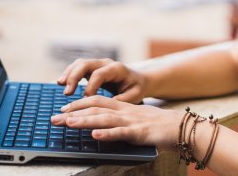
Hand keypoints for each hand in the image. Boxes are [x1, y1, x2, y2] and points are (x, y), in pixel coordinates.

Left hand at [50, 96, 182, 147]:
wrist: (182, 127)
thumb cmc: (160, 127)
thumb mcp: (136, 120)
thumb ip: (120, 121)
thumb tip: (103, 126)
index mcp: (124, 107)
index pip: (97, 101)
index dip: (78, 104)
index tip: (62, 111)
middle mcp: (125, 112)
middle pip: (95, 108)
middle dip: (73, 112)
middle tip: (54, 119)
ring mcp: (132, 122)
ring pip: (104, 118)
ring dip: (84, 120)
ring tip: (68, 123)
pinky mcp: (140, 133)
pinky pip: (121, 133)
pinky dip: (108, 134)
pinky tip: (96, 136)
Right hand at [57, 58, 146, 102]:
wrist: (139, 80)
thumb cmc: (136, 89)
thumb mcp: (134, 96)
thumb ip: (120, 100)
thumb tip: (105, 107)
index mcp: (117, 69)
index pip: (99, 74)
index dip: (90, 86)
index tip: (86, 100)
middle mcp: (106, 63)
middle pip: (86, 64)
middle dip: (74, 77)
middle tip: (67, 92)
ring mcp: (98, 64)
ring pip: (80, 63)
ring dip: (69, 73)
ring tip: (60, 85)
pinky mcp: (93, 68)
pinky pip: (78, 67)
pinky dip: (69, 73)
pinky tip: (61, 83)